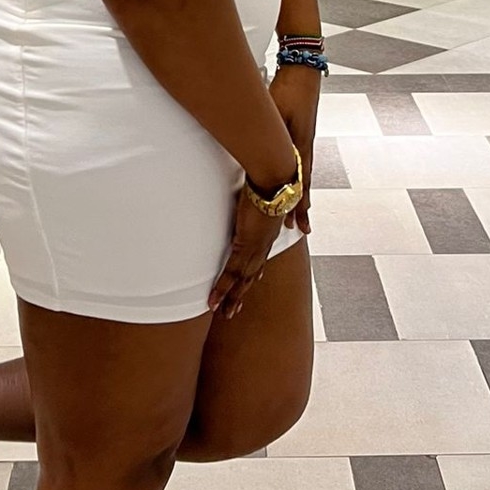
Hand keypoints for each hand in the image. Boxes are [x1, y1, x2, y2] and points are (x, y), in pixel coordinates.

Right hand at [208, 183, 289, 319]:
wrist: (276, 176)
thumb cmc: (269, 177)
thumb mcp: (260, 191)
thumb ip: (255, 196)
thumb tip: (252, 189)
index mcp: (267, 233)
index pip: (259, 258)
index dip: (254, 272)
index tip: (249, 282)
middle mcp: (263, 244)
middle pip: (251, 275)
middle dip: (242, 293)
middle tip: (233, 310)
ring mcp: (255, 247)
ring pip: (241, 280)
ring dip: (231, 298)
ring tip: (223, 313)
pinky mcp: (245, 245)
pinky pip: (230, 273)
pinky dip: (222, 289)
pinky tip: (214, 300)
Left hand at [269, 62, 319, 235]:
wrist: (301, 73)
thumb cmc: (288, 92)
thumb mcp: (276, 117)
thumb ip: (272, 138)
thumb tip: (267, 158)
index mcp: (301, 148)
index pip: (300, 185)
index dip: (298, 206)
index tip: (298, 225)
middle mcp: (305, 149)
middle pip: (304, 185)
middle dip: (302, 208)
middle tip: (302, 228)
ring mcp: (305, 142)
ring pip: (303, 176)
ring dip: (301, 195)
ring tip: (302, 212)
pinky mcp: (301, 134)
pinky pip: (301, 164)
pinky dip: (300, 179)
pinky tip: (297, 179)